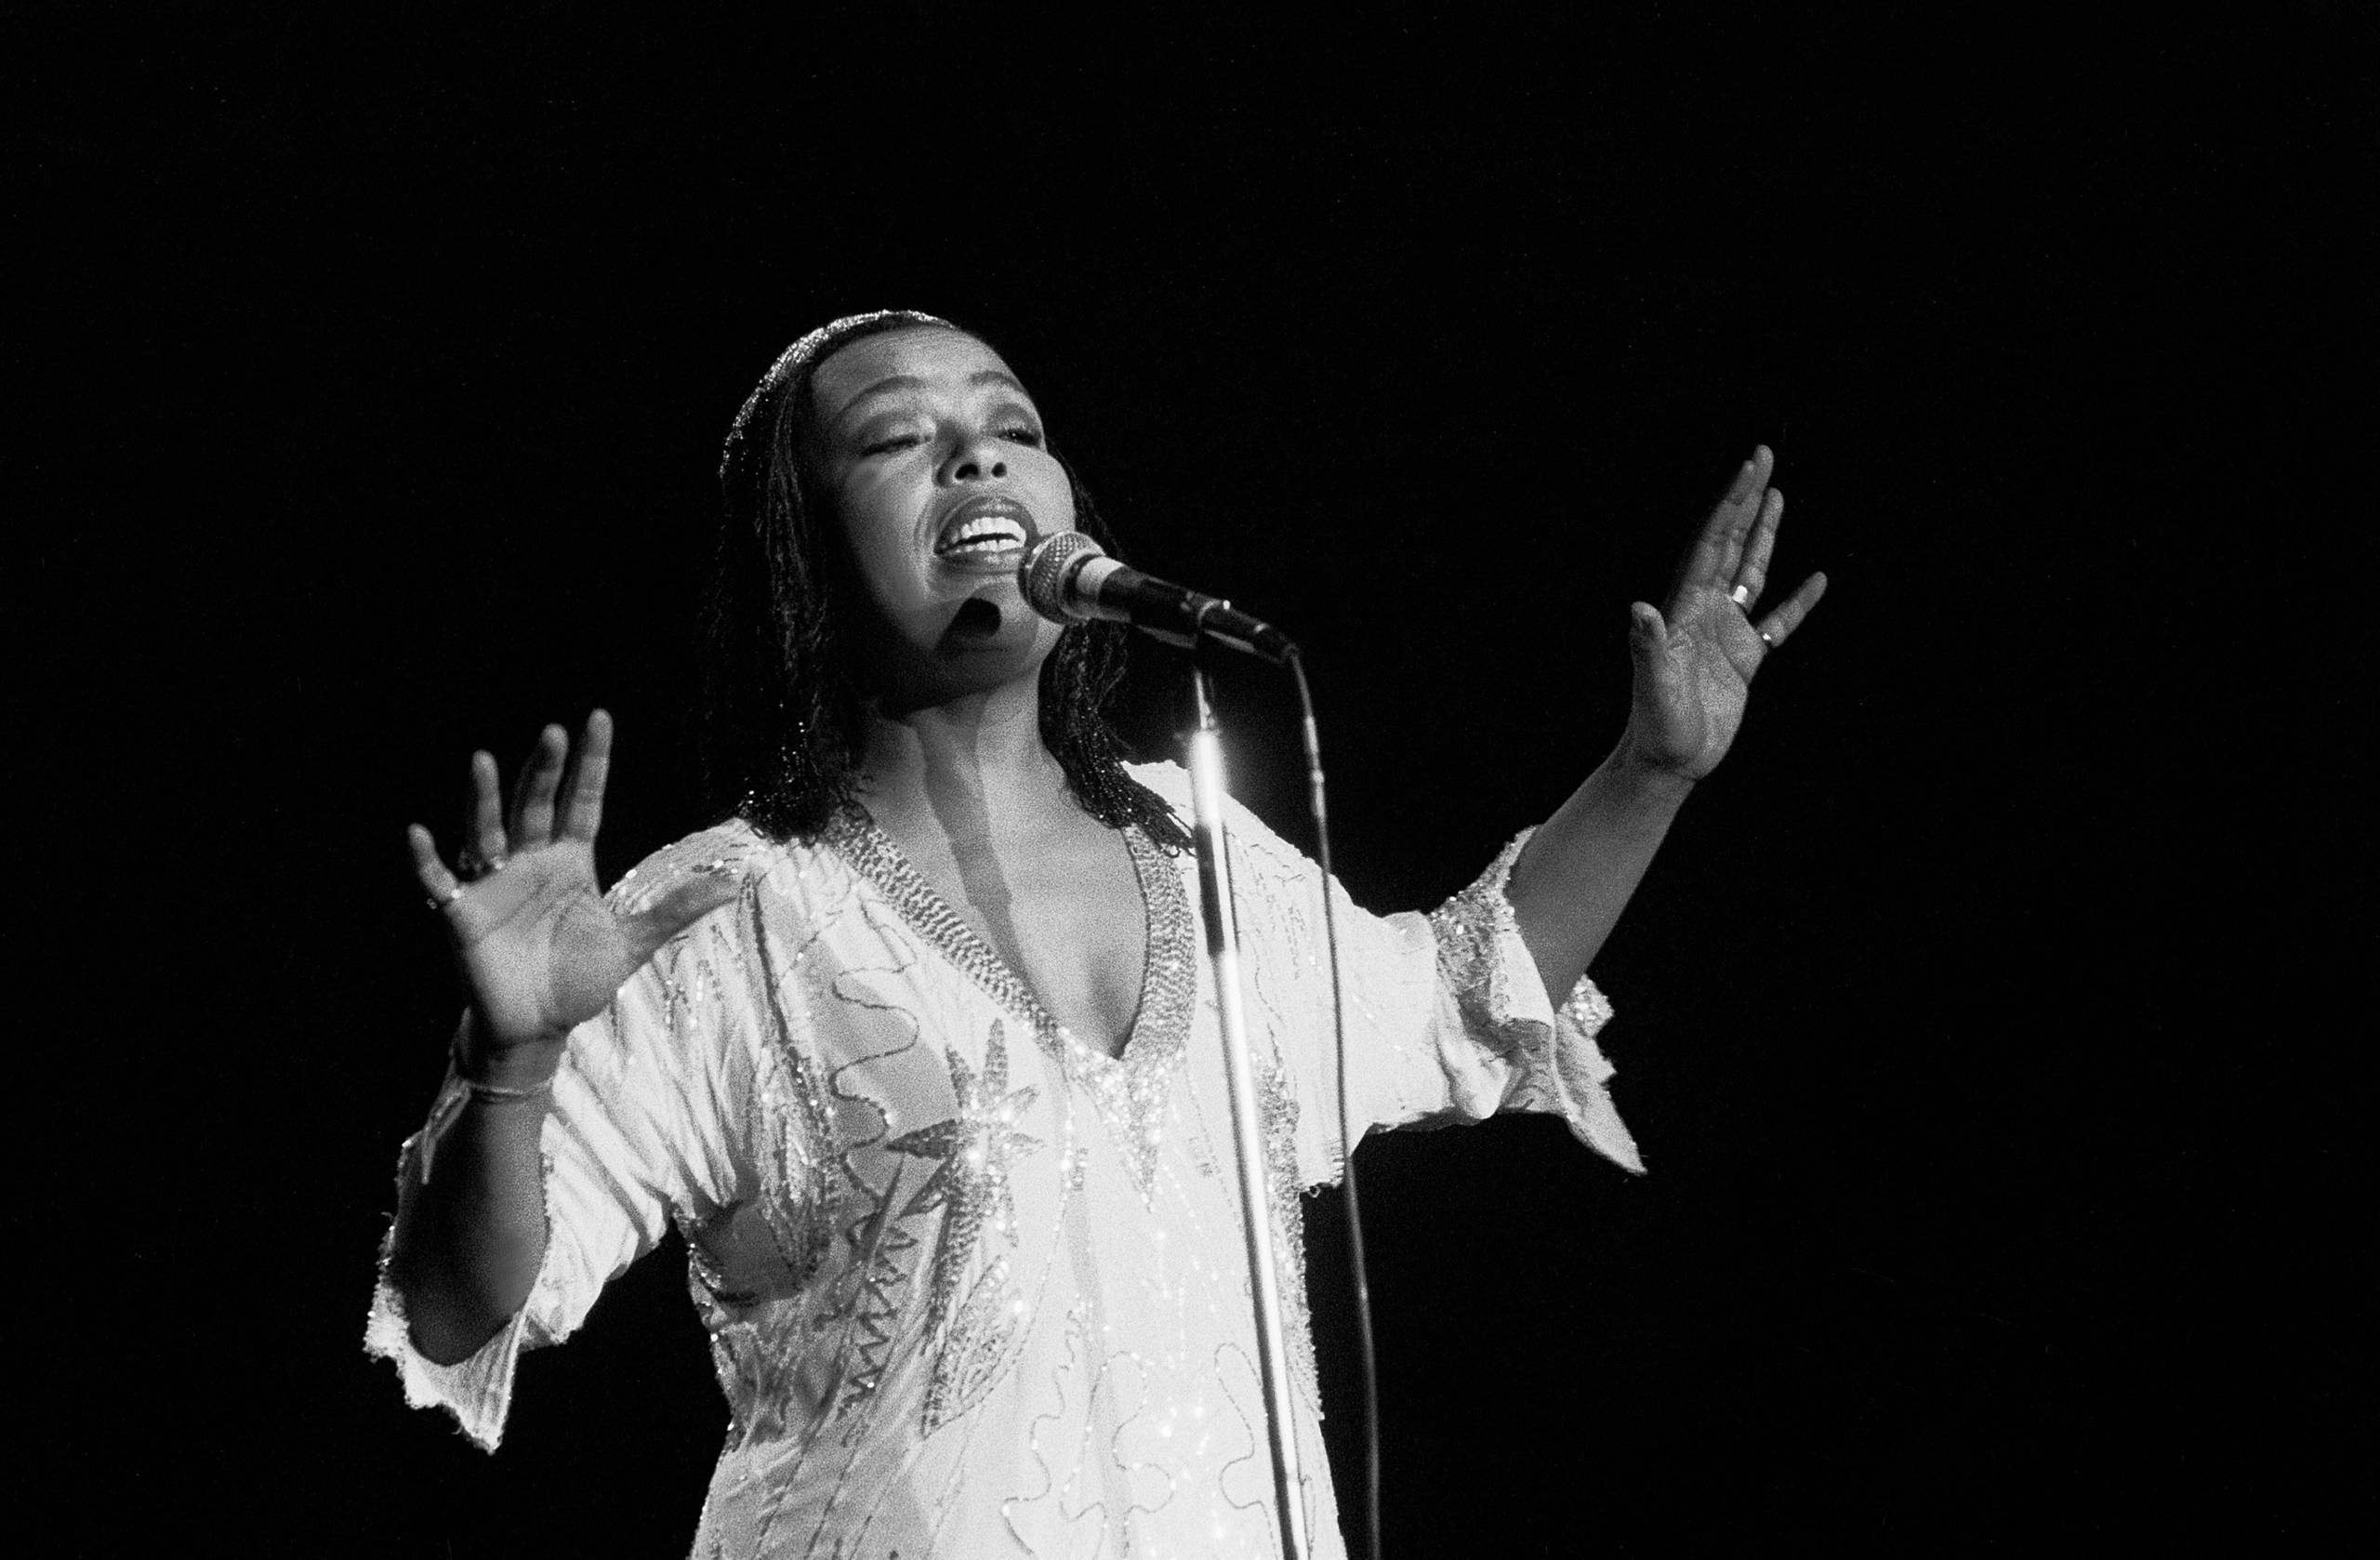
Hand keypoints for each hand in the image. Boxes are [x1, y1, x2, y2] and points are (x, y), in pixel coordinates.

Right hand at [407, 711, 740, 1072]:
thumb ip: (675, 910)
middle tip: (553, 732)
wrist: (539, 1027)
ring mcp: (493, 883)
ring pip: (486, 829)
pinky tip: (420, 833)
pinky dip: (427, 860)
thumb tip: (733, 883)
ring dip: (483, 798)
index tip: (598, 718)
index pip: (582, 801)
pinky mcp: (462, 914)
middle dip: (543, 770)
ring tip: (481, 759)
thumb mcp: (633, 942)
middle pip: (535, 805)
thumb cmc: (578, 979)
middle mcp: (529, 861)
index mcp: (570, 861)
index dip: (590, 764)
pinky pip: (439, 881)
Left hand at [1621, 446, 1826, 782]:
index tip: (1749, 469)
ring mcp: (1726, 633)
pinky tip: (1817, 580)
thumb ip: (1647, 647)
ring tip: (1778, 495)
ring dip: (1764, 534)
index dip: (1731, 505)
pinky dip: (1798, 602)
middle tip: (1763, 456)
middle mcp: (1705, 611)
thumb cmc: (1655, 727)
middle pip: (1731, 543)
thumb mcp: (1652, 686)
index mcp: (1685, 608)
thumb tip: (1638, 608)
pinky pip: (1778, 623)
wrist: (1666, 762)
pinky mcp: (1744, 659)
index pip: (1712, 544)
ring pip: (1751, 571)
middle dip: (1747, 500)